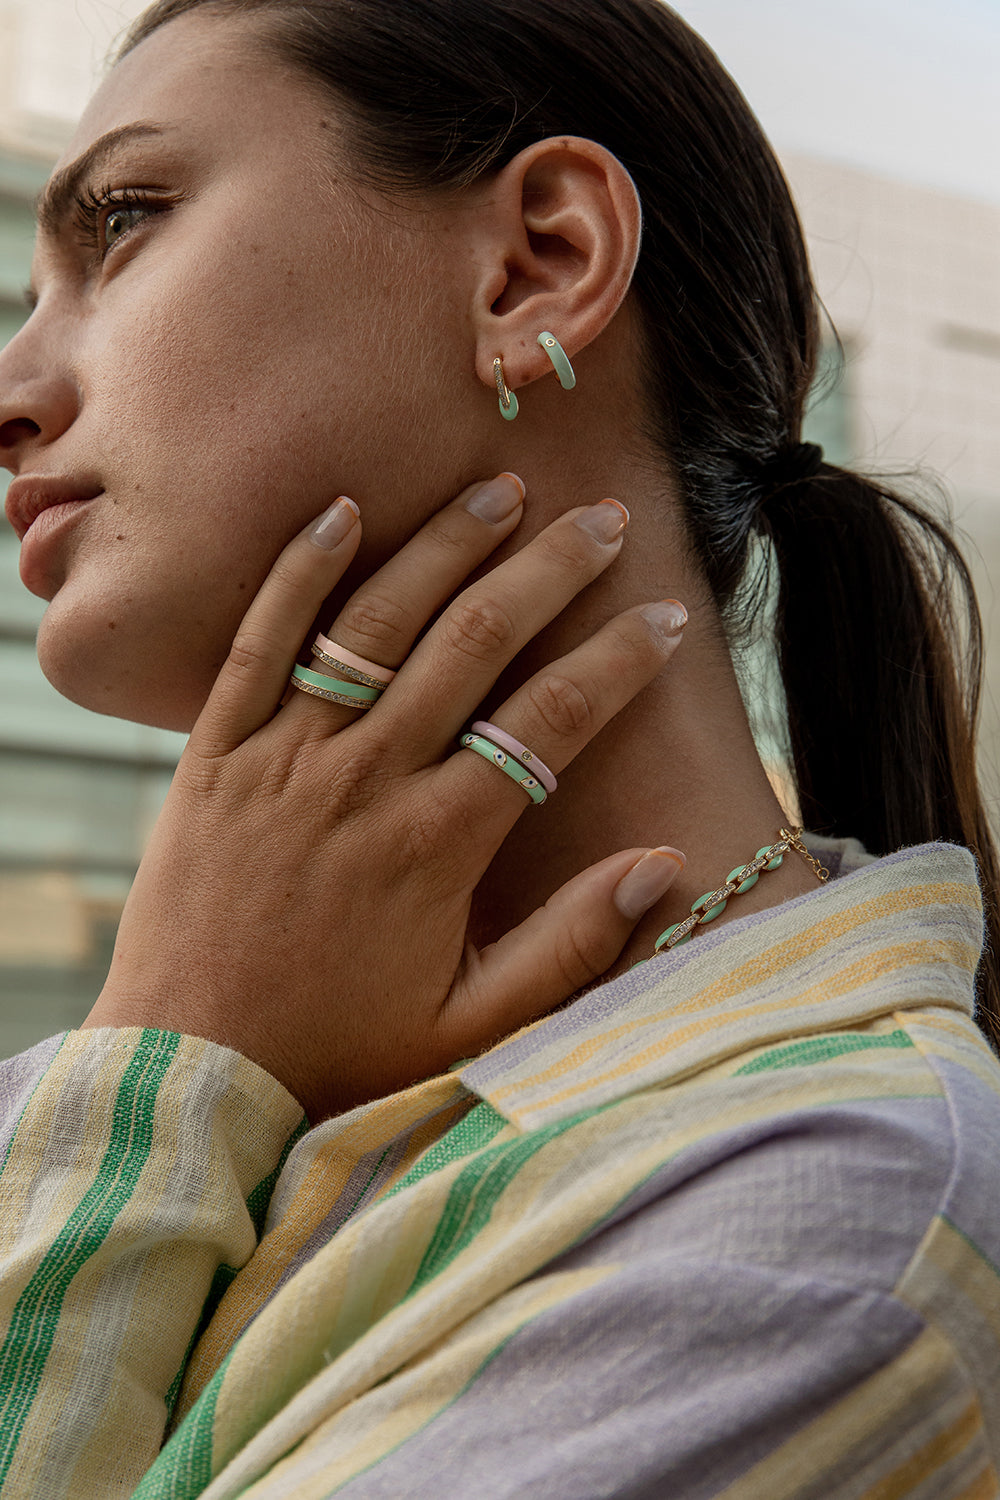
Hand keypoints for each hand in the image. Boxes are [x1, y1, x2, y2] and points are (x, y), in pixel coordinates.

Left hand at [84, 475, 686, 1119]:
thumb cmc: (336, 1049)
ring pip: (376, 623)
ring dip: (443, 547)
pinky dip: (299, 571)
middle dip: (548, 571)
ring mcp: (284, 755)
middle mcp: (364, 780)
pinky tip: (342, 509)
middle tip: (603, 519)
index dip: (616, 662)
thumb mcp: (470, 1025)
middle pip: (473, 644)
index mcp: (436, 844)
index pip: (548, 722)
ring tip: (500, 489)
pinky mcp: (215, 751)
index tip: (663, 618)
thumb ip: (569, 945)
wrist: (187, 1064)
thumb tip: (667, 868)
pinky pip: (260, 641)